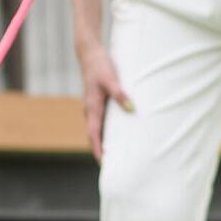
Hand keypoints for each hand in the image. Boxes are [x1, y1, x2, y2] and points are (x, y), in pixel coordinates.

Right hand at [80, 41, 133, 161]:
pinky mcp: (98, 103)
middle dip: (102, 151)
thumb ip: (120, 94)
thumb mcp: (111, 78)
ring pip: (99, 130)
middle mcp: (91, 110)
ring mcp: (93, 108)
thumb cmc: (100, 65)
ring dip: (105, 142)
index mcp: (92, 107)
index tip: (103, 163)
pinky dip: (108, 131)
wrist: (90, 54)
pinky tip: (119, 135)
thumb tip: (131, 108)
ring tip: (117, 156)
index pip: (94, 134)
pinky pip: (102, 122)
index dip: (98, 150)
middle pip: (95, 136)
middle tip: (113, 167)